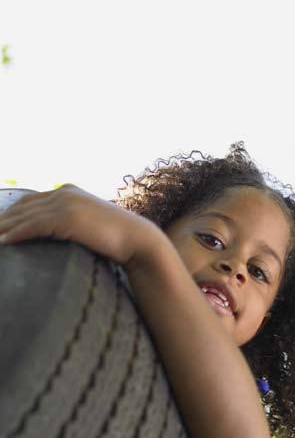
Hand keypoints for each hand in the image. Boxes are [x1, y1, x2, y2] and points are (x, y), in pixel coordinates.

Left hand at [0, 183, 161, 266]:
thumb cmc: (117, 240)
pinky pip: (32, 226)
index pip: (30, 202)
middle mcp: (63, 194)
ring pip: (22, 217)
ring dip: (2, 230)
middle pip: (21, 207)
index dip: (11, 215)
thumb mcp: (90, 227)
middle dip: (2, 222)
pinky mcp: (66, 218)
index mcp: (68, 193)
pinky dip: (14, 235)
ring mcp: (64, 204)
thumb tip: (62, 239)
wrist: (138, 241)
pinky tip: (2, 244)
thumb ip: (73, 226)